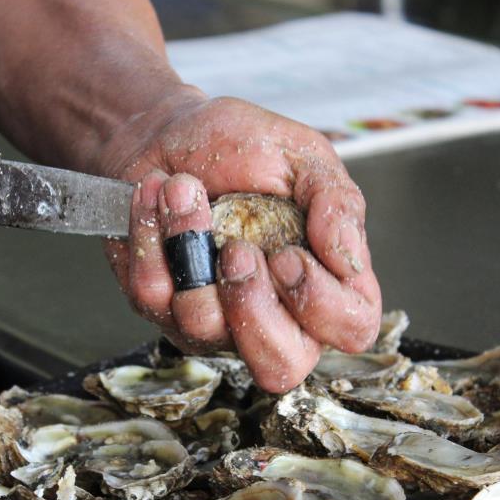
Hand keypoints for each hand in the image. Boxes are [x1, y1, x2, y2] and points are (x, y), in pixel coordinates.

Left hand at [100, 95, 381, 391]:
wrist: (167, 132)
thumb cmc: (241, 148)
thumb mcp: (302, 157)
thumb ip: (336, 202)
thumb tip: (346, 254)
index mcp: (323, 280)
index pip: (350, 329)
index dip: (321, 303)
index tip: (288, 254)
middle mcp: (272, 313)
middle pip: (279, 367)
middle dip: (253, 310)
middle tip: (236, 251)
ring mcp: (212, 317)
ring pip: (203, 326)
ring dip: (188, 245)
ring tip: (183, 189)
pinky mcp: (159, 305)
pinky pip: (152, 294)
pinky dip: (149, 233)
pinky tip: (156, 195)